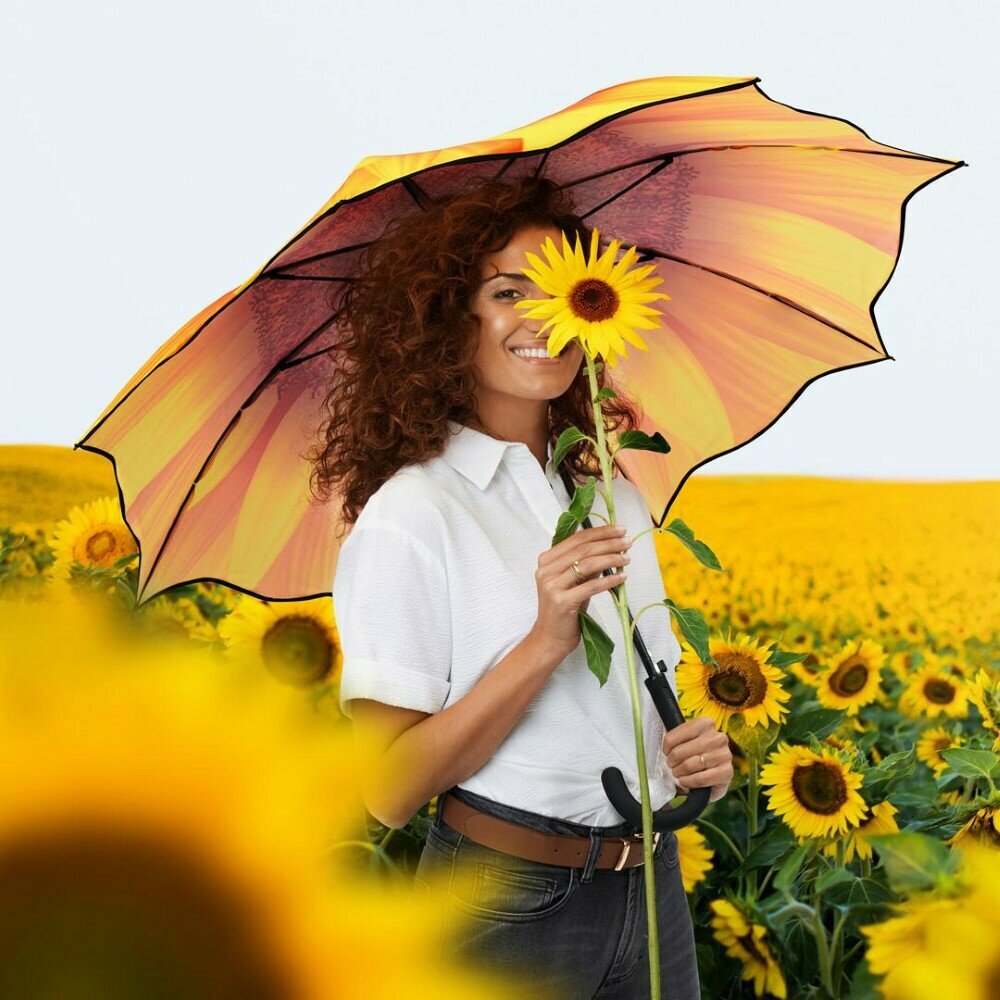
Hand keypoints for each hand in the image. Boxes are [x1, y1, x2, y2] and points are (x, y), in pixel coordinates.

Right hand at [531, 524, 633, 661]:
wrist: (550, 637)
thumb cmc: (563, 608)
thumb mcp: (573, 581)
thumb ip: (585, 564)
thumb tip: (610, 546)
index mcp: (547, 560)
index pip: (576, 539)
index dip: (600, 532)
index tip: (619, 529)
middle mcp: (546, 570)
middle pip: (583, 549)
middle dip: (609, 542)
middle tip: (628, 541)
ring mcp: (552, 586)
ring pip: (588, 564)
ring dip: (611, 559)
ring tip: (627, 557)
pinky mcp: (562, 601)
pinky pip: (591, 586)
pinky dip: (609, 580)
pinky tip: (622, 577)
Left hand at [661, 716, 733, 803]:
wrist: (713, 778)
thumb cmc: (695, 756)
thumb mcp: (686, 743)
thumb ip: (676, 739)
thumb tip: (663, 747)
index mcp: (706, 724)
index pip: (678, 733)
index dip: (667, 745)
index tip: (666, 752)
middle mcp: (718, 737)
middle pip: (682, 750)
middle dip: (672, 761)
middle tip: (671, 766)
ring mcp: (725, 755)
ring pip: (691, 764)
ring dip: (679, 772)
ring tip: (677, 774)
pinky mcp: (728, 772)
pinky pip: (701, 778)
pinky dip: (689, 781)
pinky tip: (684, 781)